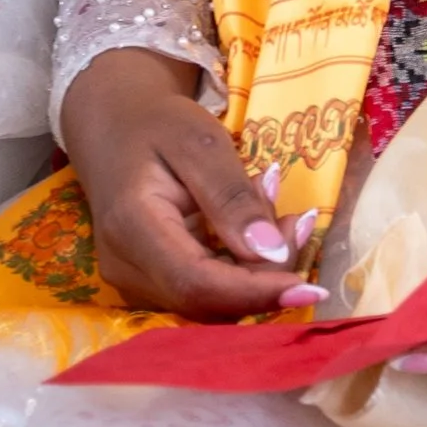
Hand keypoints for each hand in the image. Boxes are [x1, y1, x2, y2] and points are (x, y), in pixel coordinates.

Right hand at [59, 46, 309, 318]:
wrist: (114, 128)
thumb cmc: (157, 126)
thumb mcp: (200, 142)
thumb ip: (232, 197)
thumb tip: (272, 252)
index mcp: (132, 227)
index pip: (196, 283)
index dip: (255, 293)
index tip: (312, 288)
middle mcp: (126, 267)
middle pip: (209, 299)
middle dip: (267, 274)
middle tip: (301, 221)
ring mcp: (135, 280)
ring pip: (213, 299)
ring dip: (261, 268)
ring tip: (285, 213)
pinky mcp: (152, 282)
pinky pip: (208, 288)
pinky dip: (245, 265)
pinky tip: (262, 226)